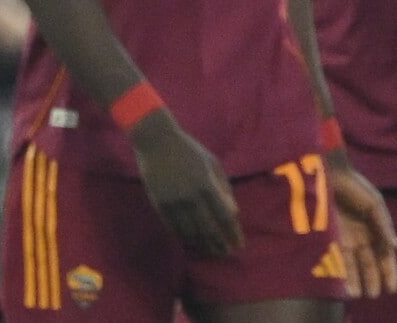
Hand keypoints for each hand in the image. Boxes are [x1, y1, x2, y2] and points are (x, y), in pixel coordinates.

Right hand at [131, 112, 243, 256]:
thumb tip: (233, 212)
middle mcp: (190, 197)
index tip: (239, 244)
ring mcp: (173, 202)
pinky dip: (185, 238)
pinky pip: (174, 228)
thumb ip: (224, 187)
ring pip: (190, 232)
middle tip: (226, 254)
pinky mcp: (159, 205)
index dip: (232, 232)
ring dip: (202, 245)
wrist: (157, 142)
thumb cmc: (189, 150)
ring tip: (212, 252)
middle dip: (219, 244)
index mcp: (207, 184)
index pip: (223, 216)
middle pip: (208, 228)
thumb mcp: (212, 163)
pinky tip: (193, 243)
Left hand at [325, 156, 396, 298]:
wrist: (331, 176)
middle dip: (374, 279)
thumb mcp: (375, 205)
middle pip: (370, 263)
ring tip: (360, 295)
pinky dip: (343, 273)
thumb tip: (395, 246)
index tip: (392, 287)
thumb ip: (385, 225)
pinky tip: (345, 284)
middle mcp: (363, 237)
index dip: (389, 271)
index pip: (385, 255)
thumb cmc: (356, 187)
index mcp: (377, 229)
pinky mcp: (332, 239)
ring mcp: (347, 239)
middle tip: (376, 295)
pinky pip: (338, 260)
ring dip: (358, 280)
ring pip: (354, 265)